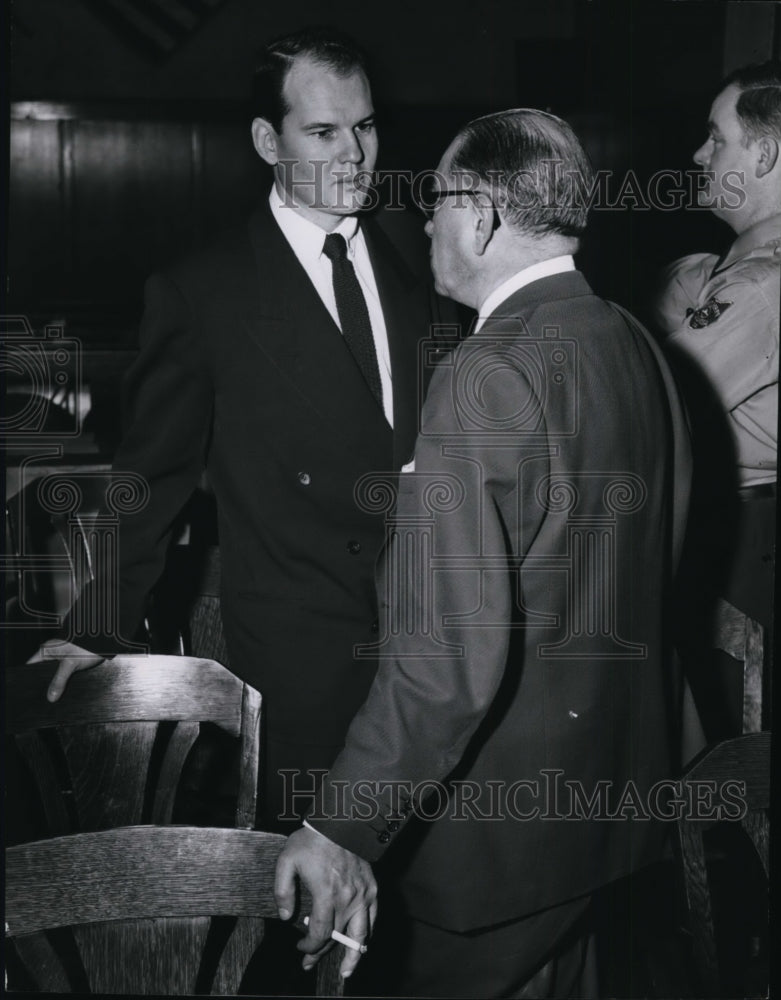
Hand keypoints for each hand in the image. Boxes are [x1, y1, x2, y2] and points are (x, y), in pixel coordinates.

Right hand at [27, 639, 105, 701]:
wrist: (105, 641)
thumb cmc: (86, 646)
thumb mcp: (70, 665)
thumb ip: (59, 680)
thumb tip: (50, 697)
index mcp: (47, 649)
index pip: (31, 665)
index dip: (29, 677)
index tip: (30, 691)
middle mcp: (53, 652)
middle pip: (42, 671)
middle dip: (44, 683)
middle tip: (45, 696)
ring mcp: (62, 657)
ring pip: (54, 673)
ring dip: (56, 682)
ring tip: (54, 695)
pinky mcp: (72, 661)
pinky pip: (64, 673)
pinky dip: (64, 680)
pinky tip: (65, 689)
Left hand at [275, 825, 376, 979]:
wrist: (340, 821)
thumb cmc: (312, 840)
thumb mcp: (287, 861)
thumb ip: (282, 891)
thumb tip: (285, 916)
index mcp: (327, 894)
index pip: (320, 933)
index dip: (309, 946)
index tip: (300, 946)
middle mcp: (348, 898)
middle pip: (336, 937)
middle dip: (322, 953)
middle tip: (310, 962)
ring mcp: (363, 894)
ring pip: (360, 934)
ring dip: (353, 956)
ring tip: (346, 971)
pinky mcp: (372, 887)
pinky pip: (372, 918)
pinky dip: (367, 933)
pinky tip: (361, 943)